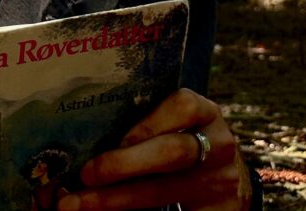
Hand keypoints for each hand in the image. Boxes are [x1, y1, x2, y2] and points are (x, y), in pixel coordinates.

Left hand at [58, 88, 251, 209]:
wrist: (226, 185)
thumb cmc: (186, 146)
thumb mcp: (177, 128)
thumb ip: (147, 127)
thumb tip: (83, 136)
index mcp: (206, 114)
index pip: (184, 105)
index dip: (148, 123)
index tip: (115, 138)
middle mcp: (218, 145)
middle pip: (173, 152)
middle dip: (125, 163)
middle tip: (86, 173)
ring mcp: (220, 181)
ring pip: (164, 190)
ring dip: (117, 198)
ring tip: (79, 203)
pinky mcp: (216, 210)